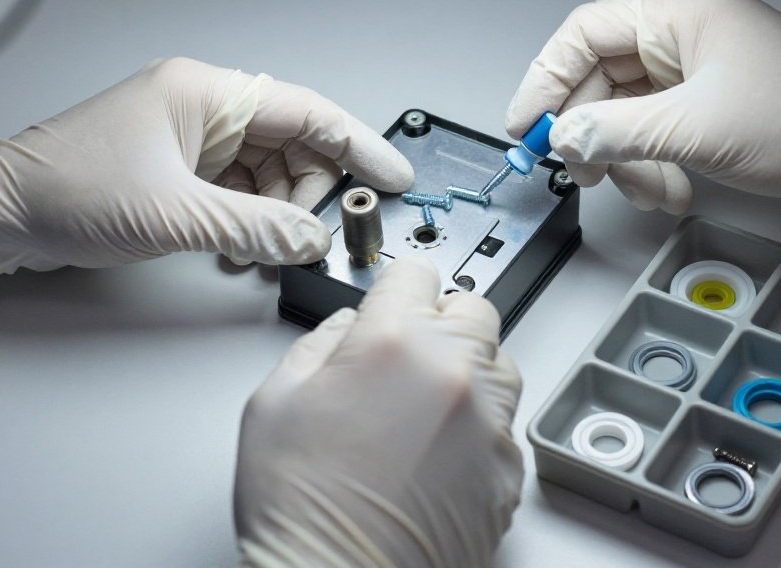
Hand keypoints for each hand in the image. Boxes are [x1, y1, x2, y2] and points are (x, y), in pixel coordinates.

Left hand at [0, 57, 412, 299]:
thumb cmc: (64, 189)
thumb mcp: (174, 214)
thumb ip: (254, 228)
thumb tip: (310, 238)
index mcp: (206, 92)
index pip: (308, 111)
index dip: (358, 144)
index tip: (394, 174)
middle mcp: (203, 107)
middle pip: (292, 144)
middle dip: (310, 192)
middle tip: (320, 232)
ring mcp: (190, 138)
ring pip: (268, 172)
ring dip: (277, 213)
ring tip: (265, 247)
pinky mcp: (178, 168)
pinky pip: (238, 190)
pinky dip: (249, 220)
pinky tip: (241, 247)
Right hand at [234, 257, 522, 567]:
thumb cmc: (300, 506)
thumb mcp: (274, 400)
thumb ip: (318, 344)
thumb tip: (346, 329)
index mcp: (392, 341)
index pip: (415, 274)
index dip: (396, 288)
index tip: (392, 301)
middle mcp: (452, 371)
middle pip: (472, 310)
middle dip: (442, 322)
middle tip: (408, 355)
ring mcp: (487, 422)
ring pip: (500, 365)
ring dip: (470, 371)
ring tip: (425, 408)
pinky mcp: (506, 470)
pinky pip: (504, 427)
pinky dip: (479, 430)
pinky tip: (437, 456)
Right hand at [506, 0, 780, 231]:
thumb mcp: (695, 129)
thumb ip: (615, 132)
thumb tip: (563, 138)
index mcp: (681, 13)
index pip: (585, 32)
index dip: (546, 78)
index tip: (527, 126)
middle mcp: (684, 33)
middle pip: (602, 78)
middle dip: (591, 133)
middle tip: (582, 175)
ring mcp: (697, 69)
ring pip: (627, 113)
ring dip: (627, 160)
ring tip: (650, 194)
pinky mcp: (709, 103)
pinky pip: (655, 131)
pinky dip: (654, 165)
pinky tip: (673, 192)